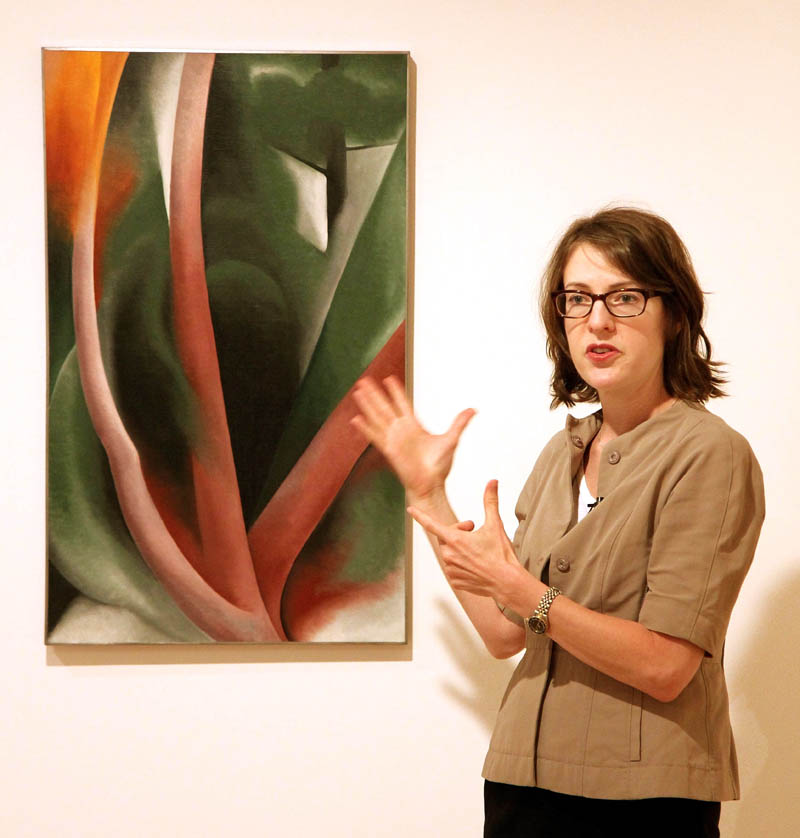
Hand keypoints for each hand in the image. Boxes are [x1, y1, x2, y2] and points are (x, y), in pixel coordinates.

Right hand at [351, 376, 474, 500]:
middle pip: (385, 407)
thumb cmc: (439, 466)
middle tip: (365, 380)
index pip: (403, 404)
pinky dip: (366, 428)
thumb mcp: (451, 440)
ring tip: (358, 392)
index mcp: (414, 426)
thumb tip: (473, 409)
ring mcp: (393, 439)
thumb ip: (459, 423)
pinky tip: (356, 419)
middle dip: (375, 394)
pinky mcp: (389, 450)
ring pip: (377, 417)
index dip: (396, 392)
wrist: (431, 485)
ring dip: (368, 405)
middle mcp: (401, 431)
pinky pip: (375, 437)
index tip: (389, 379)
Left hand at [408, 480, 527, 600]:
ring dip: (459, 549)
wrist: (508, 582)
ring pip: (450, 553)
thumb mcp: (495, 524)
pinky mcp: (455, 581)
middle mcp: (449, 555)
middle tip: (473, 533)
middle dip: (457, 533)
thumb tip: (492, 482)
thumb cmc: (501, 555)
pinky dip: (462, 565)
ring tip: (477, 552)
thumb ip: (490, 501)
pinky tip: (476, 565)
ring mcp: (451, 570)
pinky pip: (454, 569)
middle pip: (446, 537)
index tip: (410, 510)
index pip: (431, 524)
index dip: (420, 516)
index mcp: (455, 540)